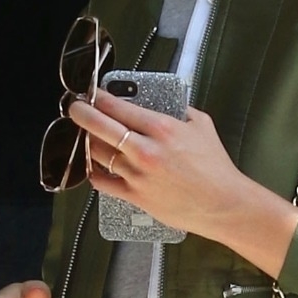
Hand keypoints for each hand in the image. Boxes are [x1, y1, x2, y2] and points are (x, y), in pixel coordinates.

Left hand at [76, 93, 297, 276]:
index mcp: (162, 128)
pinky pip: (102, 182)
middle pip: (99, 127)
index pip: (118, 107)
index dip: (99, 98)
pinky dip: (94, 171)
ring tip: (87, 135)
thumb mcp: (201, 126)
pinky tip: (94, 165)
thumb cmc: (216, 167)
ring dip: (88, 142)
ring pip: (97, 153)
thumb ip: (179, 111)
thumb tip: (162, 102)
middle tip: (75, 108)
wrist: (223, 204)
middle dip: (81, 113)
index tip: (92, 94)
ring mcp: (137, 175)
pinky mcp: (135, 196)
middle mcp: (145, 150)